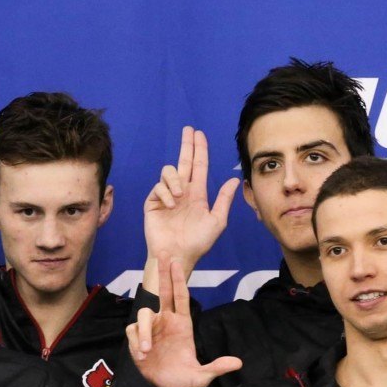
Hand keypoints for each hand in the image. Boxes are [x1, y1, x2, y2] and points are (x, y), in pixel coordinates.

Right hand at [127, 259, 241, 386]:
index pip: (180, 297)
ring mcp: (151, 329)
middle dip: (162, 274)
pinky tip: (143, 357)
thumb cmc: (183, 378)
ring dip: (143, 332)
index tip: (175, 262)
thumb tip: (238, 363)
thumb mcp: (201, 377)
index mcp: (182, 324)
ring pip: (143, 315)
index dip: (178, 280)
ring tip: (147, 351)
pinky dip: (137, 343)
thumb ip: (217, 368)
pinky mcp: (137, 339)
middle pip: (162, 292)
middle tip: (161, 255)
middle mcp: (166, 322)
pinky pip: (133, 332)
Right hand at [144, 127, 239, 273]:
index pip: (198, 166)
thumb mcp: (216, 221)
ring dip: (175, 179)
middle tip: (188, 130)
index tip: (199, 134)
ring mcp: (166, 196)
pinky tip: (171, 205)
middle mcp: (182, 192)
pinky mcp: (152, 203)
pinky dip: (166, 194)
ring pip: (169, 172)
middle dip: (186, 145)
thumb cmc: (198, 243)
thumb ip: (223, 200)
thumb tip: (233, 179)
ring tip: (181, 196)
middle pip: (184, 161)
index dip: (199, 150)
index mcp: (197, 194)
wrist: (177, 256)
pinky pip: (158, 187)